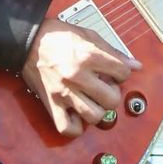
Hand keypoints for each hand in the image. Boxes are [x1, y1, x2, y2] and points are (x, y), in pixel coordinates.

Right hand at [21, 17, 140, 138]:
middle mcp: (77, 76)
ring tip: (93, 100)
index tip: (116, 72)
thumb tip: (134, 65)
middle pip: (111, 99)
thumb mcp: (89, 35)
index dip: (122, 72)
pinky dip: (76, 127)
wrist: (28, 40)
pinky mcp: (51, 104)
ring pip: (94, 116)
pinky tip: (78, 114)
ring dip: (98, 110)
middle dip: (113, 93)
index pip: (122, 72)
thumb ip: (113, 52)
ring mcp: (64, 92)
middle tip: (106, 87)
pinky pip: (67, 128)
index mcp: (88, 55)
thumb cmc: (57, 36)